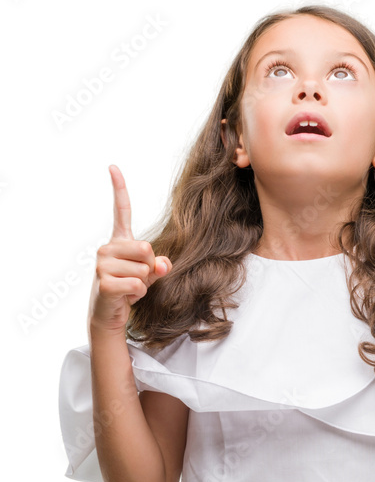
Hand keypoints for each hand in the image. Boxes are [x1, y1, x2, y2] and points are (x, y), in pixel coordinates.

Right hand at [88, 164, 171, 335]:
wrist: (109, 314)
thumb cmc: (129, 290)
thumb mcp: (148, 276)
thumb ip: (159, 266)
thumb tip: (164, 263)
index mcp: (119, 241)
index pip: (121, 211)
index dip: (119, 189)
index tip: (113, 167)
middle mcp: (107, 248)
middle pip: (147, 248)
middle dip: (150, 268)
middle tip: (137, 278)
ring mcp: (102, 264)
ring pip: (143, 270)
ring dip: (143, 284)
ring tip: (129, 288)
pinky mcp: (104, 283)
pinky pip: (136, 285)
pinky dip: (138, 294)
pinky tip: (127, 297)